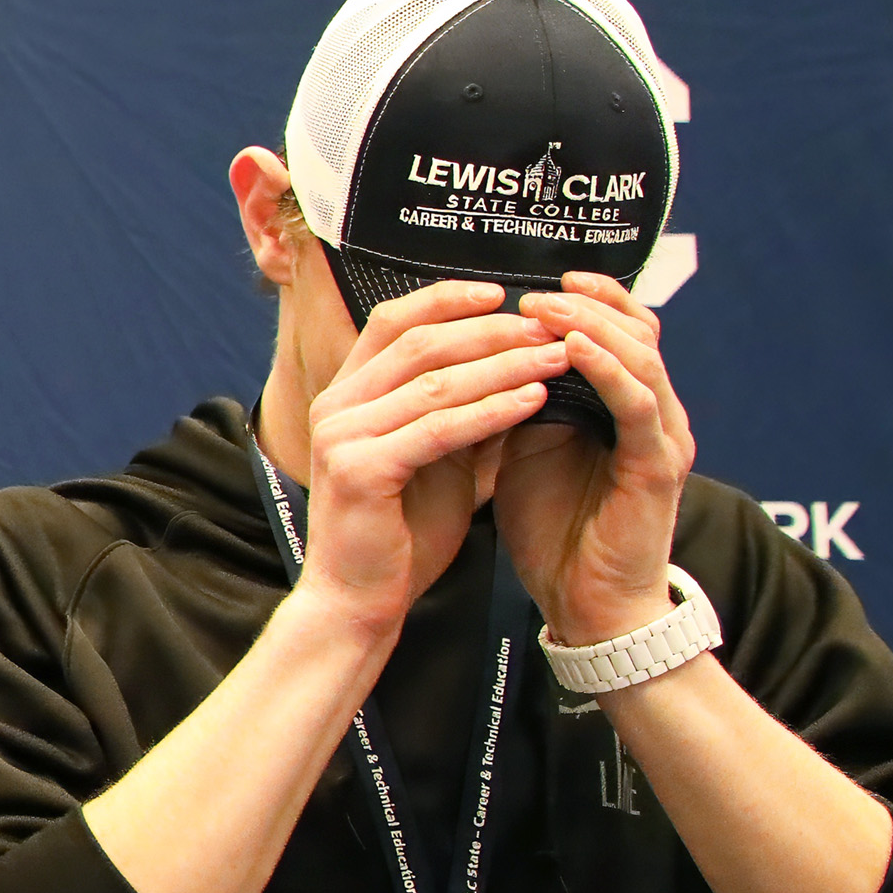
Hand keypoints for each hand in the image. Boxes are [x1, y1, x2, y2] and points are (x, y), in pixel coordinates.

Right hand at [291, 281, 565, 634]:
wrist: (360, 600)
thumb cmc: (399, 532)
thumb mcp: (438, 458)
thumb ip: (465, 410)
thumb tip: (523, 363)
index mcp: (345, 396)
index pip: (392, 322)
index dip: (446, 299)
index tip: (503, 291)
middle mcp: (335, 407)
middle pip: (418, 341)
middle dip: (491, 329)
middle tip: (550, 325)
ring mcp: (342, 437)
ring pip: (434, 381)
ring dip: (504, 365)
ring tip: (557, 358)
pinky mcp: (360, 471)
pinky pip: (438, 429)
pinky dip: (491, 411)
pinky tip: (534, 401)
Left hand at [494, 273, 694, 646]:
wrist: (585, 603)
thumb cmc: (554, 528)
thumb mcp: (524, 450)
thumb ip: (515, 401)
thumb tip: (475, 354)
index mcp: (622, 405)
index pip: (616, 330)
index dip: (582, 299)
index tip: (529, 282)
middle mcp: (653, 412)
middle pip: (637, 329)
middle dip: (586, 301)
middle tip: (535, 289)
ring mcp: (663, 435)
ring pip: (642, 355)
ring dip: (592, 324)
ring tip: (545, 307)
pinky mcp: (660, 465)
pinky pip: (640, 403)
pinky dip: (609, 369)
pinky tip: (573, 349)